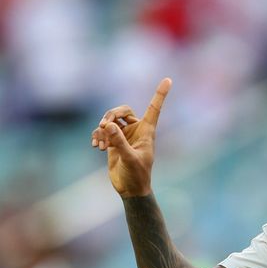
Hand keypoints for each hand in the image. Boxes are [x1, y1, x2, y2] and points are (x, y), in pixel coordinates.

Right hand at [91, 78, 171, 196]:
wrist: (129, 188)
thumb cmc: (136, 175)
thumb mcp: (129, 158)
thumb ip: (119, 142)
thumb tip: (108, 125)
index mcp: (147, 131)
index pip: (154, 108)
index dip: (160, 94)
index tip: (169, 79)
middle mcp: (136, 130)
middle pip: (122, 110)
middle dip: (110, 114)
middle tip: (104, 125)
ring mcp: (123, 135)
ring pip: (110, 120)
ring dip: (102, 128)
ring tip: (100, 143)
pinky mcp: (113, 141)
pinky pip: (102, 131)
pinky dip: (98, 135)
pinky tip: (96, 146)